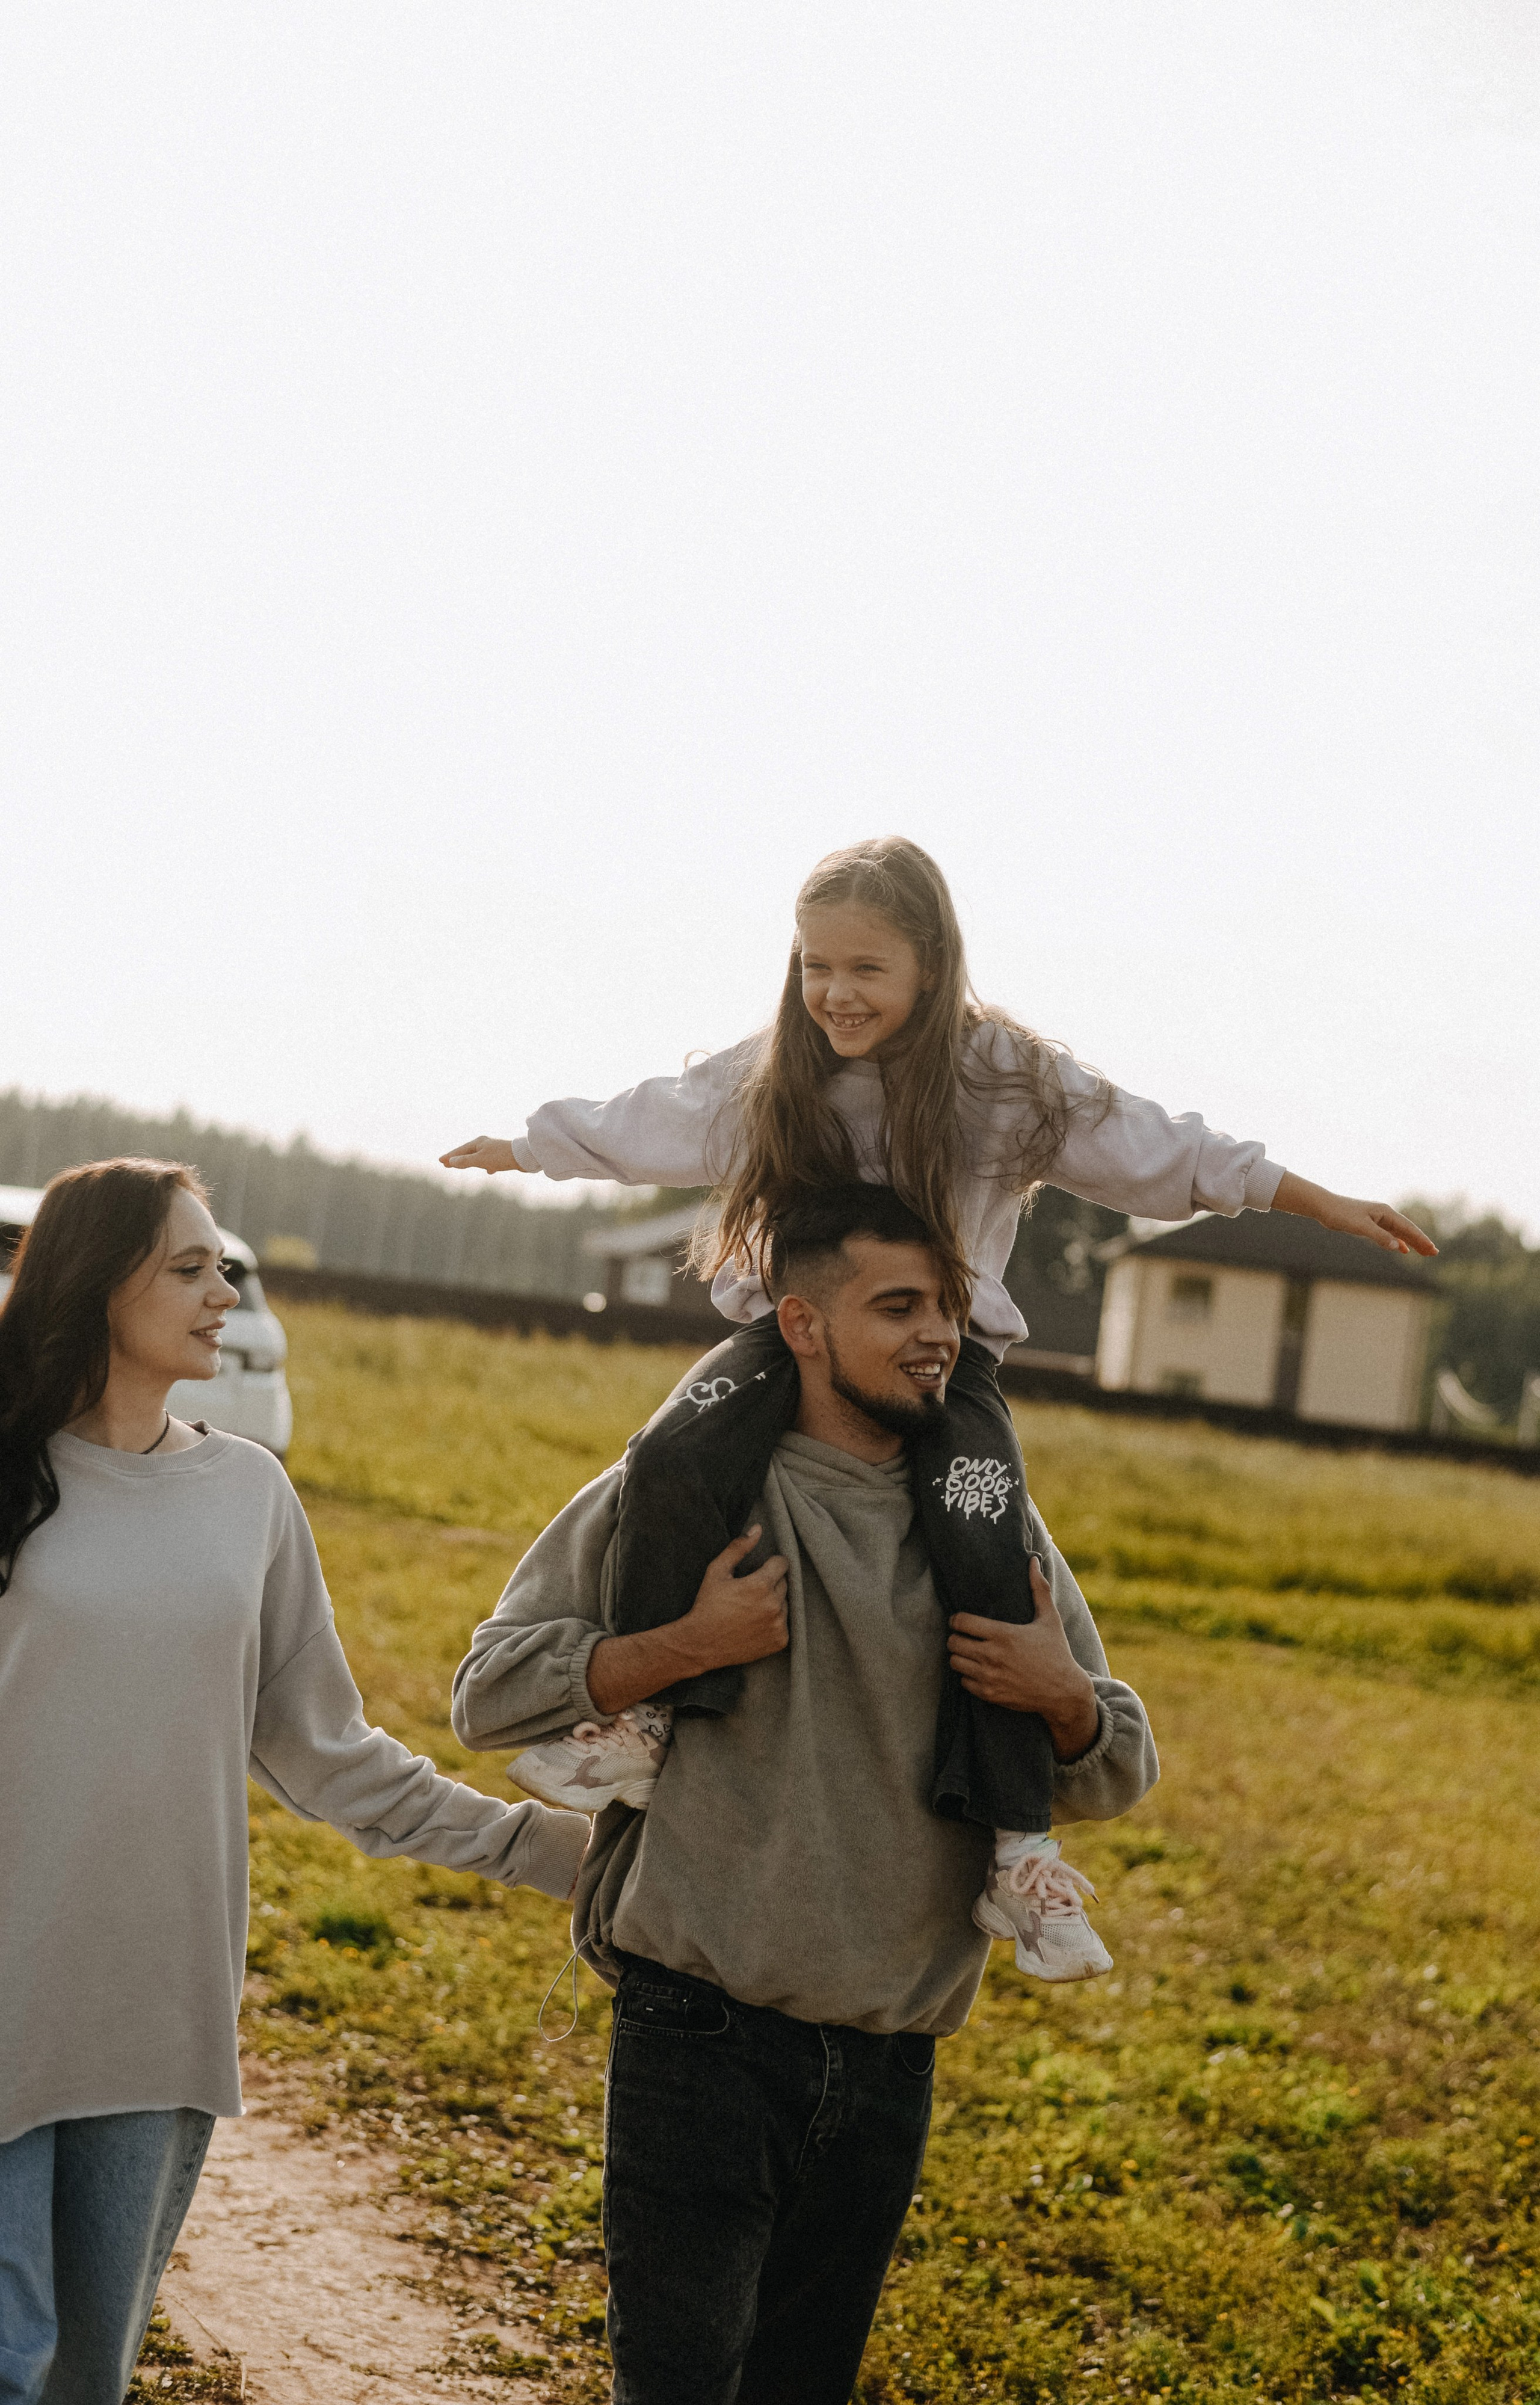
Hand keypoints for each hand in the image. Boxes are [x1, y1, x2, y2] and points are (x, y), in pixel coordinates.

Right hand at [440, 1136, 523, 1174]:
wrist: (524, 1156)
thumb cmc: (502, 1157)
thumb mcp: (481, 1160)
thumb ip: (466, 1161)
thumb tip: (452, 1161)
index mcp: (479, 1142)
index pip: (460, 1151)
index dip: (450, 1156)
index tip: (440, 1161)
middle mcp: (486, 1144)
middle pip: (468, 1152)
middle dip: (457, 1159)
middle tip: (445, 1164)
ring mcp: (494, 1150)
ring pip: (478, 1156)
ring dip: (469, 1162)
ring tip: (462, 1167)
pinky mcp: (503, 1156)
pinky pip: (489, 1161)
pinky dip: (485, 1165)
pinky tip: (489, 1171)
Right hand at [678, 1528, 789, 1674]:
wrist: (700, 1644)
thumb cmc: (707, 1605)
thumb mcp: (717, 1572)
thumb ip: (738, 1548)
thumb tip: (758, 1528)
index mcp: (761, 1585)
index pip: (782, 1563)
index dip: (769, 1565)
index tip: (757, 1572)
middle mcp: (774, 1605)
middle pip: (784, 1583)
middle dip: (770, 1584)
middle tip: (749, 1593)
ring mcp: (778, 1625)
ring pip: (785, 1604)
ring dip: (773, 1603)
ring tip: (750, 1610)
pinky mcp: (779, 1640)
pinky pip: (785, 1624)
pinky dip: (774, 1622)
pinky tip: (754, 1624)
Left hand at [947, 1560, 1099, 1759]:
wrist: (1064, 1692)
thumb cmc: (1056, 1652)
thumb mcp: (1049, 1619)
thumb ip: (1038, 1589)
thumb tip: (1033, 1561)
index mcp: (1003, 1634)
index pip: (961, 1622)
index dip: (957, 1619)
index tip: (961, 1620)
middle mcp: (993, 1656)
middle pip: (953, 1643)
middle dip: (955, 1637)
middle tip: (963, 1636)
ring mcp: (990, 1677)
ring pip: (955, 1663)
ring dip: (959, 1657)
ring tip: (969, 1652)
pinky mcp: (990, 1694)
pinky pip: (964, 1683)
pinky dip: (967, 1676)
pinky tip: (978, 1670)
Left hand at [1271, 1172, 1435, 1257]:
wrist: (1324, 1207)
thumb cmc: (1341, 1214)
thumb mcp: (1360, 1227)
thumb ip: (1379, 1237)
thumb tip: (1398, 1247)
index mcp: (1385, 1212)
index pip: (1408, 1228)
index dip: (1421, 1239)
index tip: (1432, 1249)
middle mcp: (1384, 1214)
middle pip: (1407, 1229)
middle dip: (1421, 1241)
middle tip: (1434, 1253)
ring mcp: (1378, 1218)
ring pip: (1399, 1232)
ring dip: (1411, 1242)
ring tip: (1424, 1252)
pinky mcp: (1370, 1223)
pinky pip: (1389, 1233)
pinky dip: (1397, 1241)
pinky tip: (1401, 1250)